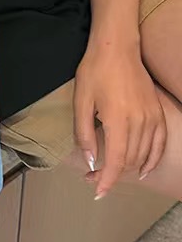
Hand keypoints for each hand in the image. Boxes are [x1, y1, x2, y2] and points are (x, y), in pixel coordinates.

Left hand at [74, 43, 165, 198]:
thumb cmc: (94, 72)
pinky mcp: (158, 113)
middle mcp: (140, 123)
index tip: (97, 192)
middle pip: (129, 161)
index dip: (107, 181)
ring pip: (143, 155)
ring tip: (108, 173)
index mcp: (119, 121)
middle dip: (111, 175)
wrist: (117, 49)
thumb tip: (91, 161)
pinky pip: (159, 144)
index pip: (116, 162)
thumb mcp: (81, 101)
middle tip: (92, 177)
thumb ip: (84, 134)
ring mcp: (153, 118)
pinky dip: (152, 160)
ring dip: (127, 169)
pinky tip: (143, 169)